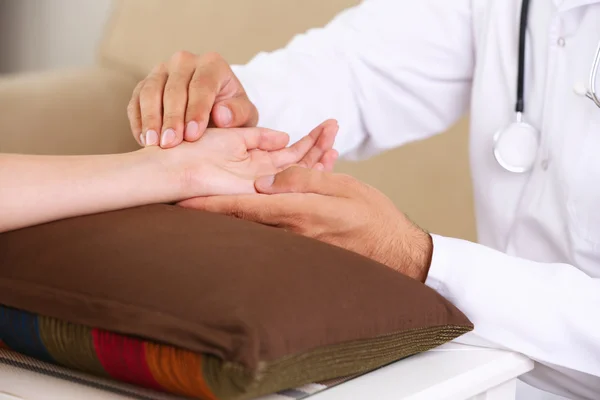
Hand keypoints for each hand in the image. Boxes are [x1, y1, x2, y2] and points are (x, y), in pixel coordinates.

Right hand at [128, 51, 256, 148]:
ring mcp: (162, 71)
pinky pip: (135, 100)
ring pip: (150, 91)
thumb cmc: (232, 113)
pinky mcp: (145, 84)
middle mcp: (185, 62)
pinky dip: (138, 121)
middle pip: (173, 88)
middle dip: (171, 118)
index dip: (196, 111)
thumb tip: (221, 115)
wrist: (216, 111)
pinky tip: (144, 140)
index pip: (202, 85)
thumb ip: (238, 114)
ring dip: (150, 119)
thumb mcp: (244, 115)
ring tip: (154, 144)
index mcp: (212, 64)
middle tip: (170, 144)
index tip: (192, 135)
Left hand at [169, 120, 338, 197]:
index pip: (291, 155)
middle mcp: (265, 178)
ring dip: (319, 149)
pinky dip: (310, 157)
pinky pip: (292, 172)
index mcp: (257, 166)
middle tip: (336, 127)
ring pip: (300, 166)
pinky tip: (326, 146)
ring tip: (336, 131)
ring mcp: (266, 185)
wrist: (177, 168)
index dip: (310, 143)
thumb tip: (284, 137)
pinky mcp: (263, 187)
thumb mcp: (234, 138)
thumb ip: (259, 138)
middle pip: (300, 163)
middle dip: (320, 146)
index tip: (327, 128)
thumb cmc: (196, 152)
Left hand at [179, 167, 432, 281]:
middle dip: (212, 209)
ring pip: (255, 225)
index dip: (211, 204)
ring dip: (233, 213)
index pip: (244, 207)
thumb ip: (303, 182)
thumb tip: (263, 183)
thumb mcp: (343, 189)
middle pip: (241, 220)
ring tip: (205, 206)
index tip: (182, 201)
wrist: (396, 253)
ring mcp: (294, 244)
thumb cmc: (373, 217)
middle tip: (180, 202)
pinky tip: (254, 209)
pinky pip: (275, 231)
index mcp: (297, 213)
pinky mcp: (301, 249)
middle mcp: (290, 232)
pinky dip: (262, 218)